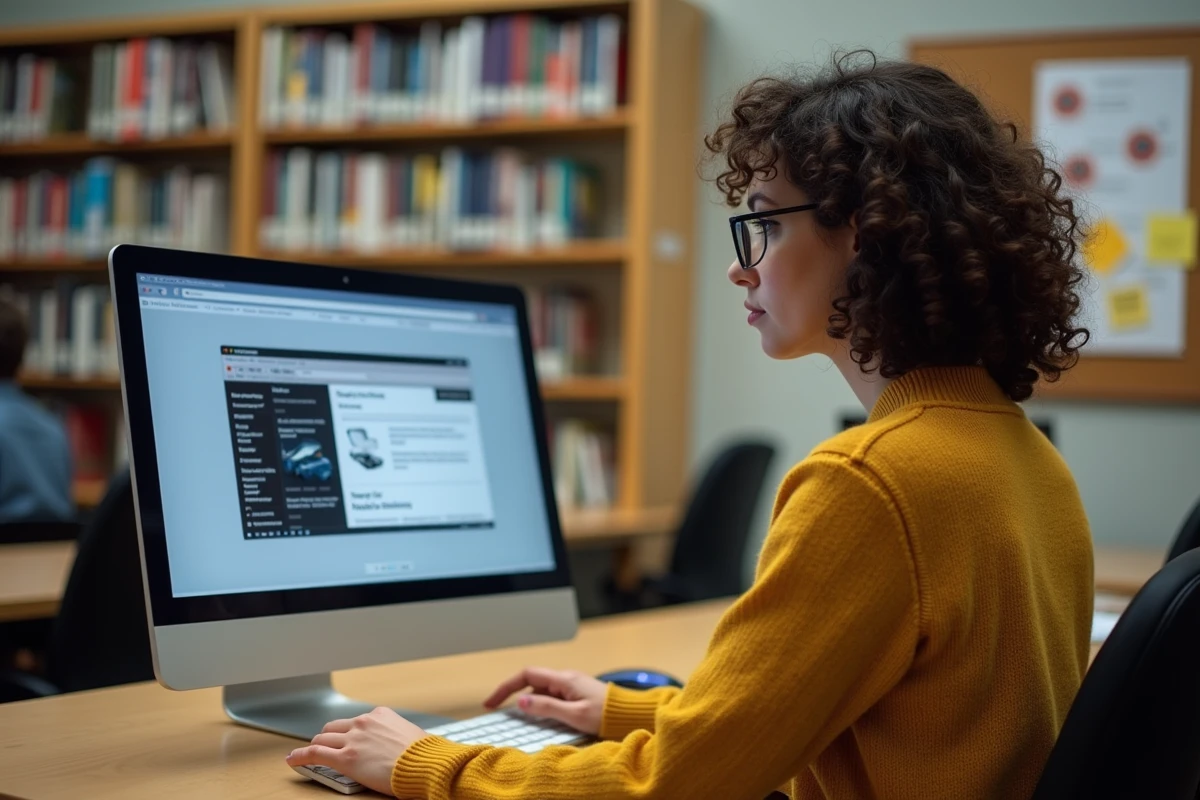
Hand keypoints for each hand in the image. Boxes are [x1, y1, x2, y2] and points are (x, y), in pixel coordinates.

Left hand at [286, 707, 427, 795]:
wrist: (424, 763)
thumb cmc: (423, 754)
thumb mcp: (410, 735)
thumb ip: (394, 736)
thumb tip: (393, 745)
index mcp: (380, 715)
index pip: (355, 721)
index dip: (348, 732)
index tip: (346, 739)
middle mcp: (363, 723)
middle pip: (334, 727)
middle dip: (327, 737)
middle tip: (324, 746)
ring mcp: (353, 740)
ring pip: (322, 739)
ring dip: (313, 746)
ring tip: (305, 754)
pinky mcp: (345, 759)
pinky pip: (314, 753)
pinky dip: (300, 755)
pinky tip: (292, 760)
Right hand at [483, 666, 608, 734]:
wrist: (629, 713)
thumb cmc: (606, 714)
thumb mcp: (573, 715)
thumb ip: (546, 708)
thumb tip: (521, 702)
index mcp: (563, 679)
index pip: (526, 675)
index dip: (506, 687)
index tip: (492, 701)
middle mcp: (565, 678)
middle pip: (531, 682)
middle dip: (512, 694)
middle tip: (497, 709)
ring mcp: (571, 685)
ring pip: (542, 691)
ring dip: (529, 702)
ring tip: (519, 720)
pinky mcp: (576, 693)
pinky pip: (552, 696)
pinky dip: (541, 705)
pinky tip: (541, 718)